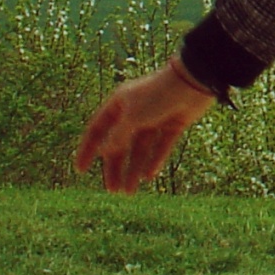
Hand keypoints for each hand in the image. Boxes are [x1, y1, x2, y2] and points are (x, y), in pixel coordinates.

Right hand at [73, 57, 215, 193]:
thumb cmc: (158, 95)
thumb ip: (117, 136)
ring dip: (134, 169)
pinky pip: (160, 146)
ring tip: (129, 192)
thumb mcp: (132, 117)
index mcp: (119, 104)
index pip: (97, 130)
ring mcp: (155, 119)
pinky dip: (155, 160)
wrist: (193, 82)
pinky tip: (148, 176)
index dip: (88, 150)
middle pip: (120, 144)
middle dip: (115, 167)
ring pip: (140, 149)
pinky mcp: (173, 124)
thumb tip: (103, 152)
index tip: (80, 170)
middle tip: (113, 190)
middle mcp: (135, 112)